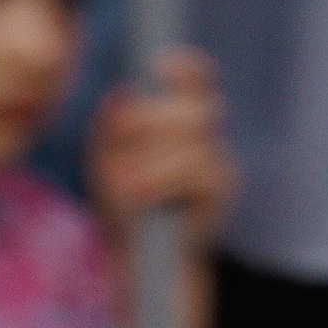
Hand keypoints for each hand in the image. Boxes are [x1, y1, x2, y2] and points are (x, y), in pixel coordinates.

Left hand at [88, 48, 233, 247]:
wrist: (140, 260)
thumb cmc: (124, 202)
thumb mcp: (107, 161)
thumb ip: (110, 128)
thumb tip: (119, 92)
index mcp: (182, 119)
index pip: (198, 78)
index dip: (186, 67)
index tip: (159, 67)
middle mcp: (207, 135)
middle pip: (196, 108)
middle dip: (154, 117)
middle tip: (122, 137)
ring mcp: (219, 162)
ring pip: (194, 142)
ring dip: (152, 159)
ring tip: (122, 182)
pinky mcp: (220, 192)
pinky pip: (197, 172)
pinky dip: (161, 180)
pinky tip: (138, 194)